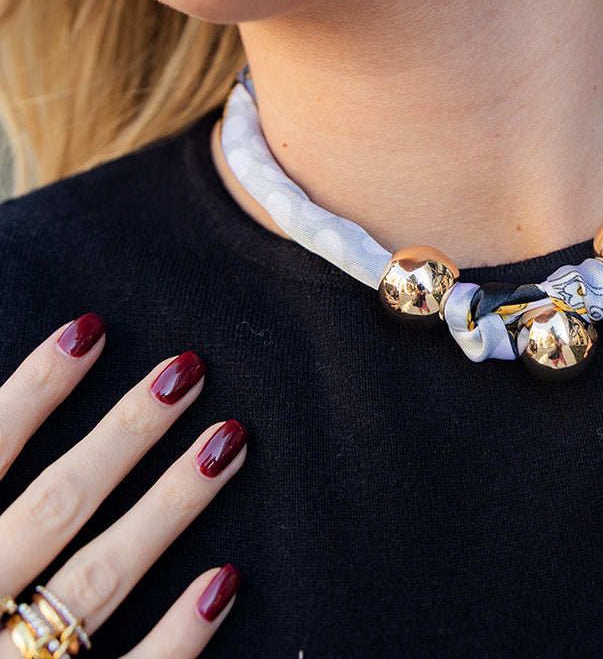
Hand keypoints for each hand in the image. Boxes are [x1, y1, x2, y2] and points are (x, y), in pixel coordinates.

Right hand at [0, 316, 245, 655]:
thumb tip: (16, 398)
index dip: (31, 392)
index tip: (91, 328)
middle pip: (49, 511)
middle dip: (123, 436)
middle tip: (189, 371)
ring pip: (92, 586)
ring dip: (165, 510)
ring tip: (227, 443)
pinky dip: (175, 638)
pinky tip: (223, 583)